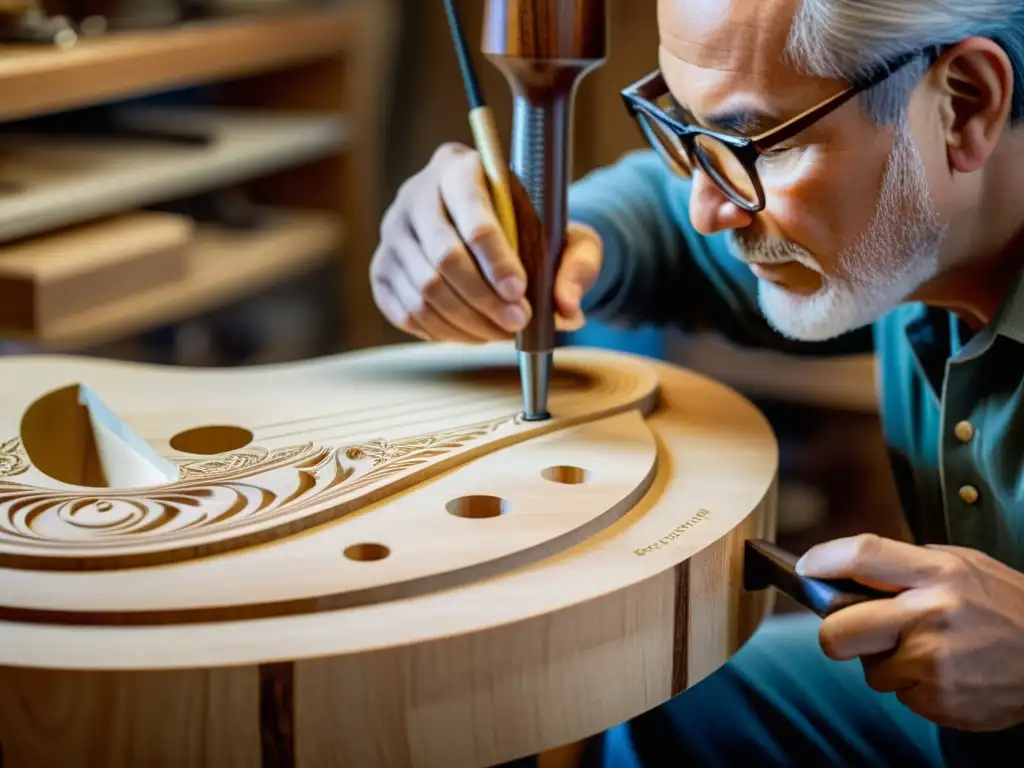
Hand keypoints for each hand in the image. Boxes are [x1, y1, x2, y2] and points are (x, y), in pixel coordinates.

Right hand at [370, 142, 601, 342]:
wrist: (492, 228)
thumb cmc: (530, 227)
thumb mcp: (566, 234)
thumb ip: (576, 265)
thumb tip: (568, 308)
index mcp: (459, 168)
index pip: (473, 216)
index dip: (497, 260)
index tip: (520, 291)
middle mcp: (415, 196)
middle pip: (444, 259)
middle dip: (484, 299)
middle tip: (518, 321)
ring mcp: (393, 234)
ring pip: (424, 290)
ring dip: (467, 321)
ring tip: (501, 332)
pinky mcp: (382, 269)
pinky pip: (406, 311)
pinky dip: (443, 331)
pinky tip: (473, 333)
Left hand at [796, 534, 1023, 730]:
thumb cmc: (1003, 605)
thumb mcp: (962, 565)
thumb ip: (907, 567)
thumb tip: (846, 572)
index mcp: (936, 572)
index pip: (861, 555)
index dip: (823, 561)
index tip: (804, 569)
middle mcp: (931, 614)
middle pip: (836, 631)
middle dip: (834, 635)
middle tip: (849, 632)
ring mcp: (934, 661)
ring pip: (870, 669)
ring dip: (888, 663)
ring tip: (929, 650)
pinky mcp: (940, 699)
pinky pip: (900, 694)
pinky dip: (915, 687)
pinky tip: (947, 673)